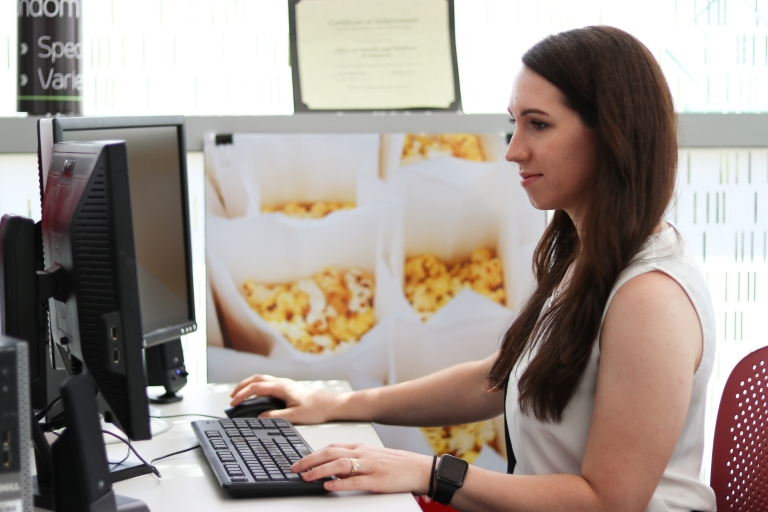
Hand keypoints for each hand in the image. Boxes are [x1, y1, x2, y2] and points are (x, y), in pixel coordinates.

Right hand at [229, 374, 338, 423]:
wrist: (332, 404)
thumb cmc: (316, 409)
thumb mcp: (294, 416)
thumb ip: (275, 416)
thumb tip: (259, 417)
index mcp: (282, 387)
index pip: (256, 387)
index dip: (242, 395)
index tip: (233, 403)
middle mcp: (282, 382)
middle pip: (256, 379)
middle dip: (242, 386)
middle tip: (231, 397)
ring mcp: (285, 384)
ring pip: (262, 379)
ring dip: (249, 385)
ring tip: (239, 395)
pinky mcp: (288, 388)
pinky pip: (268, 384)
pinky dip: (257, 388)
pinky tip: (256, 397)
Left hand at [292, 443, 433, 494]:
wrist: (420, 468)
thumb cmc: (397, 464)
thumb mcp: (373, 457)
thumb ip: (354, 460)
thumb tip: (332, 468)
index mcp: (361, 447)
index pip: (331, 446)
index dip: (313, 453)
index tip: (299, 461)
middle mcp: (363, 453)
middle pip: (331, 453)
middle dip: (310, 460)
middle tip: (294, 468)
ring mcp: (370, 466)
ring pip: (339, 464)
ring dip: (319, 471)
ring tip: (306, 477)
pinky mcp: (377, 480)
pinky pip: (354, 481)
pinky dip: (339, 483)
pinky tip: (328, 486)